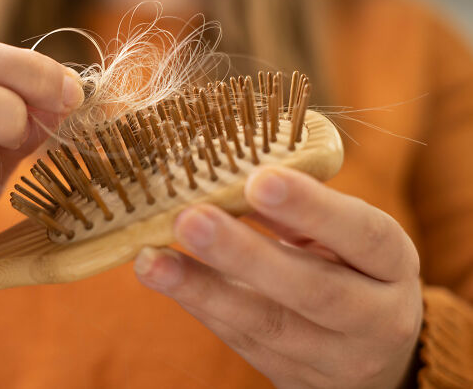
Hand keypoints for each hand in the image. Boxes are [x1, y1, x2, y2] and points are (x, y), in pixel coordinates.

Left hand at [134, 166, 421, 388]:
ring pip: (266, 326)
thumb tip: (231, 178)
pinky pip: (240, 339)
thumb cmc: (351, 269)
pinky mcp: (290, 375)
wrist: (371, 354)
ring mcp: (332, 357)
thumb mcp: (345, 237)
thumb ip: (298, 212)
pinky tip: (162, 276)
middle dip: (246, 256)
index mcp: (392, 266)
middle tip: (192, 220)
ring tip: (154, 260)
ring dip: (203, 290)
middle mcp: (373, 318)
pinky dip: (198, 305)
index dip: (313, 209)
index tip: (259, 179)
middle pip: (313, 291)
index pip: (362, 236)